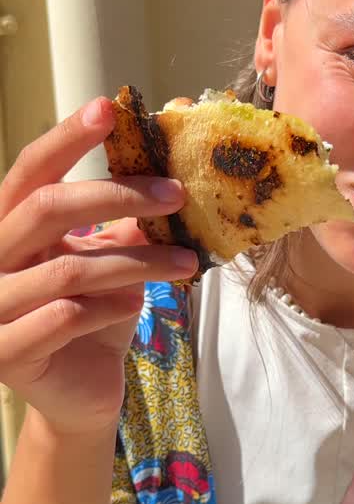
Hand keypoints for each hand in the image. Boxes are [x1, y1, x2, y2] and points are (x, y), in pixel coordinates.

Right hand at [0, 98, 197, 435]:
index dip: (65, 137)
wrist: (81, 396)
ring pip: (68, 269)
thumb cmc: (95, 320)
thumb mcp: (115, 263)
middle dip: (117, 195)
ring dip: (137, 262)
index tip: (108, 107)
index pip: (31, 170)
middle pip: (47, 208)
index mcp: (12, 226)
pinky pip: (63, 318)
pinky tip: (137, 305)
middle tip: (177, 196)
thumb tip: (176, 169)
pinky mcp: (7, 353)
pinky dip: (108, 308)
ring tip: (186, 264)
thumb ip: (131, 222)